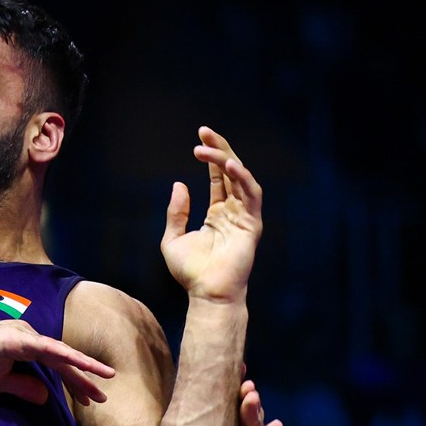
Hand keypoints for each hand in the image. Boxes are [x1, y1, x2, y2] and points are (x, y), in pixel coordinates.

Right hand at [0, 320, 114, 405]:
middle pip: (63, 359)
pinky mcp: (17, 339)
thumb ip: (23, 387)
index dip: (74, 381)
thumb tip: (45, 398)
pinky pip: (48, 349)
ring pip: (60, 353)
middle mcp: (28, 336)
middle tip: (102, 398)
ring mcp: (23, 335)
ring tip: (102, 381)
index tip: (90, 398)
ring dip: (82, 368)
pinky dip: (67, 357)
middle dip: (83, 378)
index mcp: (24, 346)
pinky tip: (82, 366)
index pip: (56, 364)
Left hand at [161, 126, 263, 302]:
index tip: (200, 138)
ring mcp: (245, 216)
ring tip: (209, 148)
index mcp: (218, 214)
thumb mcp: (173, 238)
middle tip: (205, 132)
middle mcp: (234, 211)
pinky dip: (243, 178)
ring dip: (227, 159)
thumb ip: (176, 212)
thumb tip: (178, 184)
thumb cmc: (191, 272)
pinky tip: (230, 165)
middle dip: (220, 150)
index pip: (218, 178)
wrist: (206, 294)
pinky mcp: (252, 224)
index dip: (211, 157)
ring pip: (241, 179)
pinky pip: (251, 195)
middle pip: (231, 172)